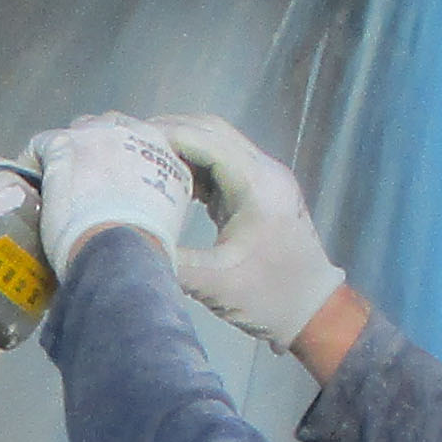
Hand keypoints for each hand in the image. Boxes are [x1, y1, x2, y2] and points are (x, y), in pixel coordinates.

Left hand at [30, 114, 196, 273]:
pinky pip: (40, 146)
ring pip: (74, 134)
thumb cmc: (145, 249)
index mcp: (164, 152)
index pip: (136, 143)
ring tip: (53, 188)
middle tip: (79, 186)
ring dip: (65, 156)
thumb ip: (152, 204)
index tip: (106, 185)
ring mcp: (98, 134)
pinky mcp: (63, 144)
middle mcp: (135, 133)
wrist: (122, 251)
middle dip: (90, 153)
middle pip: (105, 130)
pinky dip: (31, 166)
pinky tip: (29, 189)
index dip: (117, 163)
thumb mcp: (165, 219)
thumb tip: (137, 219)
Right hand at [152, 113, 346, 354]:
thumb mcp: (216, 285)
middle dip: (169, 133)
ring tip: (140, 159)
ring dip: (180, 146)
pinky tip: (166, 180)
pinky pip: (220, 164)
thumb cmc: (271, 297)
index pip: (207, 141)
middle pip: (212, 131)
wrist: (315, 310)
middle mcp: (264, 171)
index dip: (167, 135)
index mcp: (258, 185)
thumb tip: (127, 244)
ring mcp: (264, 179)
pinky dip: (192, 165)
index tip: (129, 141)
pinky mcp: (257, 192)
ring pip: (216, 143)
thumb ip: (171, 262)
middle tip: (128, 144)